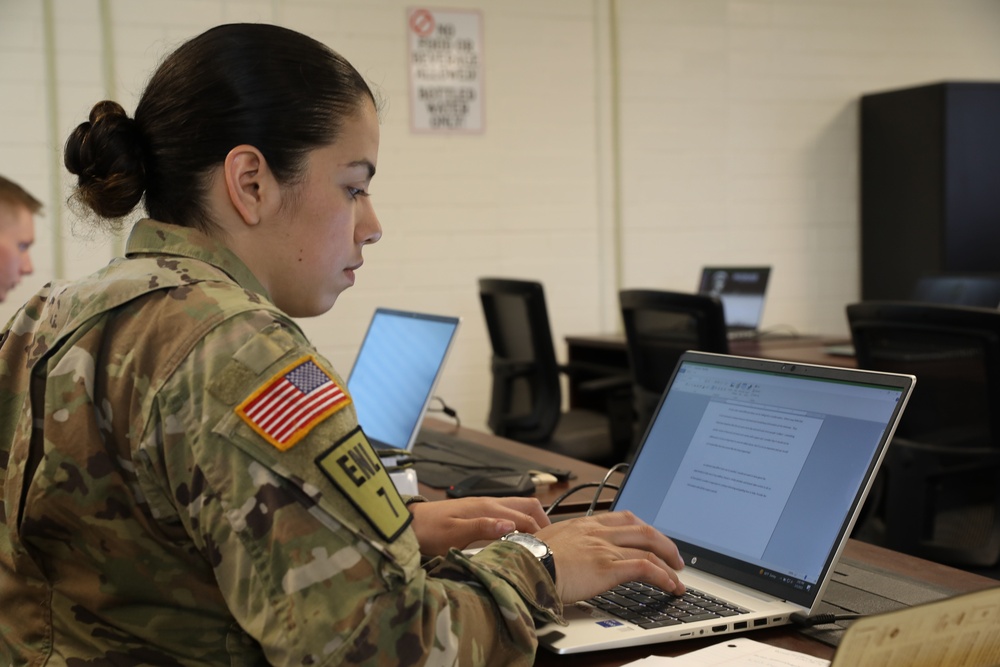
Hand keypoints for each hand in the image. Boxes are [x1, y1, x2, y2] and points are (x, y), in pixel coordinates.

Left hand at [409, 497, 550, 555]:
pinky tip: (517, 536)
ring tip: (537, 541)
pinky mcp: (478, 511)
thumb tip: (511, 525)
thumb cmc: (428, 531)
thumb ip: (483, 528)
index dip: (539, 533)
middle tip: (549, 545)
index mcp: (487, 507)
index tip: (546, 552)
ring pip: (518, 507)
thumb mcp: (454, 534)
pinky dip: (520, 520)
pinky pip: (507, 511)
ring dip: (532, 520)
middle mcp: (489, 502)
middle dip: (543, 522)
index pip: (525, 518)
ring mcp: (484, 505)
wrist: (408, 525)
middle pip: (528, 505)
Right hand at [535, 511, 684, 602]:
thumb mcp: (549, 542)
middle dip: (664, 543)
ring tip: (677, 575)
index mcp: (584, 524)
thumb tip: (565, 553)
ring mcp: (605, 547)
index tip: (651, 537)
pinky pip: (645, 568)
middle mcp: (598, 532)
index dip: (642, 528)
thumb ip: (565, 543)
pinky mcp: (608, 567)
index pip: (623, 518)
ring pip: (649, 547)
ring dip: (669, 562)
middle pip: (642, 529)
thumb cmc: (529, 558)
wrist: (525, 566)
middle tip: (675, 557)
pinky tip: (670, 585)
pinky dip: (663, 576)